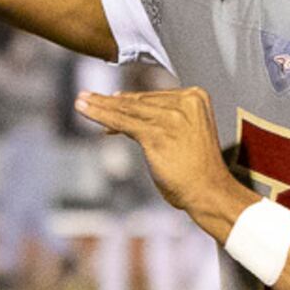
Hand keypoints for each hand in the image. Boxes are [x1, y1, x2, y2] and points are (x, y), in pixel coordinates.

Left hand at [75, 84, 249, 229]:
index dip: (128, 102)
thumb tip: (129, 115)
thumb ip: (164, 122)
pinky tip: (85, 109)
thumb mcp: (184, 135)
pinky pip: (122, 121)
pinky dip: (100, 115)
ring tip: (80, 101)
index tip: (108, 101)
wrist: (209, 192)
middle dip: (111, 102)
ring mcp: (171, 116)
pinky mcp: (156, 132)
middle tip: (87, 96)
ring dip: (100, 105)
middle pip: (139, 101)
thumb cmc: (197, 170)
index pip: (154, 97)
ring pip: (127, 109)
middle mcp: (184, 101)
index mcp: (196, 97)